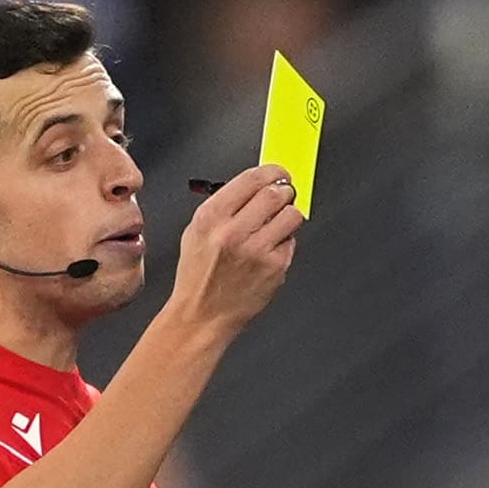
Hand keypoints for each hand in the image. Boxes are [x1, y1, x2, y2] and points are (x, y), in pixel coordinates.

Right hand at [155, 159, 305, 343]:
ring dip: (289, 215)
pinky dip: (285, 243)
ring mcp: (257, 251)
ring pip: (292, 215)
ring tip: (277, 224)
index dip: (272, 171)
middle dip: (284, 191)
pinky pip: (292, 242)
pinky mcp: (274, 268)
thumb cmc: (199, 276)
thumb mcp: (196, 232)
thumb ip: (224, 206)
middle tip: (284, 195)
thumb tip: (254, 185)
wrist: (202, 316)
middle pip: (276, 193)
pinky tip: (270, 251)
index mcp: (211, 217)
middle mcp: (233, 232)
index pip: (251, 179)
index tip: (279, 173)